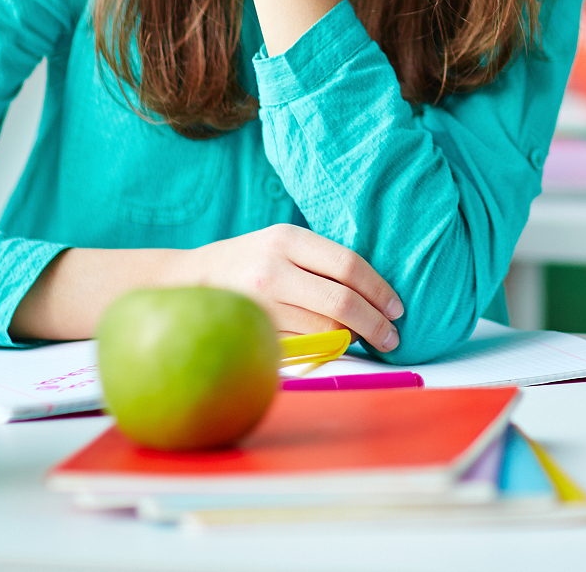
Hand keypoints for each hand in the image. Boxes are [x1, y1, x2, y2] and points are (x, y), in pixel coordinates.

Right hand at [168, 224, 404, 350]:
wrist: (188, 280)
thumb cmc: (250, 260)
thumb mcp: (283, 244)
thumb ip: (323, 262)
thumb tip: (377, 295)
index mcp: (288, 239)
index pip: (349, 266)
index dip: (379, 291)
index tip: (397, 309)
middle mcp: (273, 269)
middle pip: (342, 303)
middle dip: (375, 324)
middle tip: (391, 337)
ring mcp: (261, 304)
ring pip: (325, 330)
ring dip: (348, 337)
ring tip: (355, 336)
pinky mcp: (253, 332)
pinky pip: (303, 346)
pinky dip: (322, 347)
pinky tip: (326, 342)